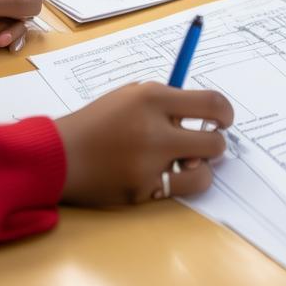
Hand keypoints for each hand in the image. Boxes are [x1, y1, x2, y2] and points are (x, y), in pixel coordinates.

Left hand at [0, 0, 42, 53]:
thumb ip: (1, 16)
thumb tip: (23, 16)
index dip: (12, 7)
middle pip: (31, 1)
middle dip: (21, 18)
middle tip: (5, 35)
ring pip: (22, 14)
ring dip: (16, 29)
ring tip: (0, 42)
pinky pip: (10, 20)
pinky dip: (10, 31)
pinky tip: (3, 42)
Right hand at [55, 83, 233, 204]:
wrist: (59, 154)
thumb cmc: (99, 121)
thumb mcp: (131, 95)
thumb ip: (167, 101)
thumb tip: (206, 111)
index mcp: (152, 98)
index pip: (211, 103)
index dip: (226, 113)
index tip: (224, 118)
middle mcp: (154, 130)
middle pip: (214, 141)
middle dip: (217, 142)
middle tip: (207, 142)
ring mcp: (148, 164)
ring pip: (204, 172)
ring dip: (202, 167)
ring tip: (188, 161)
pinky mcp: (142, 190)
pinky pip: (180, 189)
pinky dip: (179, 182)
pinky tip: (167, 174)